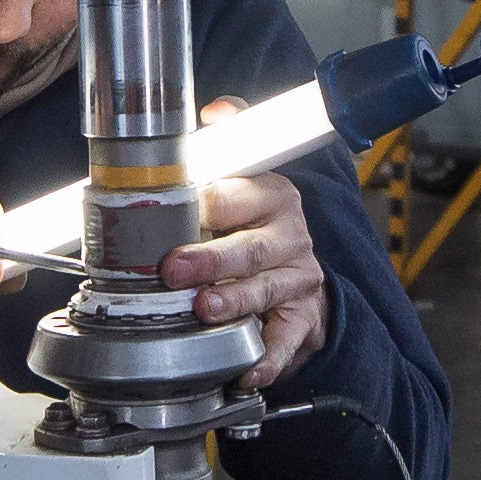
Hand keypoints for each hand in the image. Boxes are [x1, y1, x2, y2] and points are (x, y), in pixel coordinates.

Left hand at [159, 96, 328, 389]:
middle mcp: (290, 235)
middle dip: (212, 258)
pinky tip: (248, 370)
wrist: (295, 283)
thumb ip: (224, 146)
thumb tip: (215, 110)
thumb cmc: (252, 231)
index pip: (239, 194)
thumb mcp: (241, 184)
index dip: (209, 203)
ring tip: (207, 309)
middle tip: (176, 269)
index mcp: (270, 196)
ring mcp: (298, 280)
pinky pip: (287, 340)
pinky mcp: (304, 320)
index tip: (186, 209)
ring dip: (235, 300)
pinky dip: (268, 358)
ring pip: (267, 289)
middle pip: (252, 246)